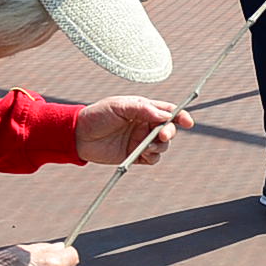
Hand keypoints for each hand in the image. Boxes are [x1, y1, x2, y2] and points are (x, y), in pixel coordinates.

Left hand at [76, 96, 191, 164]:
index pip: (167, 111)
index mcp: (143, 109)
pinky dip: (153, 157)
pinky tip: (145, 154)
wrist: (78, 135)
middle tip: (162, 136)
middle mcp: (144, 124)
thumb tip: (166, 116)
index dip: (180, 116)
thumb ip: (144, 109)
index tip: (187, 122)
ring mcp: (140, 140)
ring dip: (160, 146)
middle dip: (169, 133)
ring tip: (148, 146)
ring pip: (162, 145)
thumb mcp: (120, 106)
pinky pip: (152, 158)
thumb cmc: (97, 116)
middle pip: (168, 129)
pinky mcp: (135, 154)